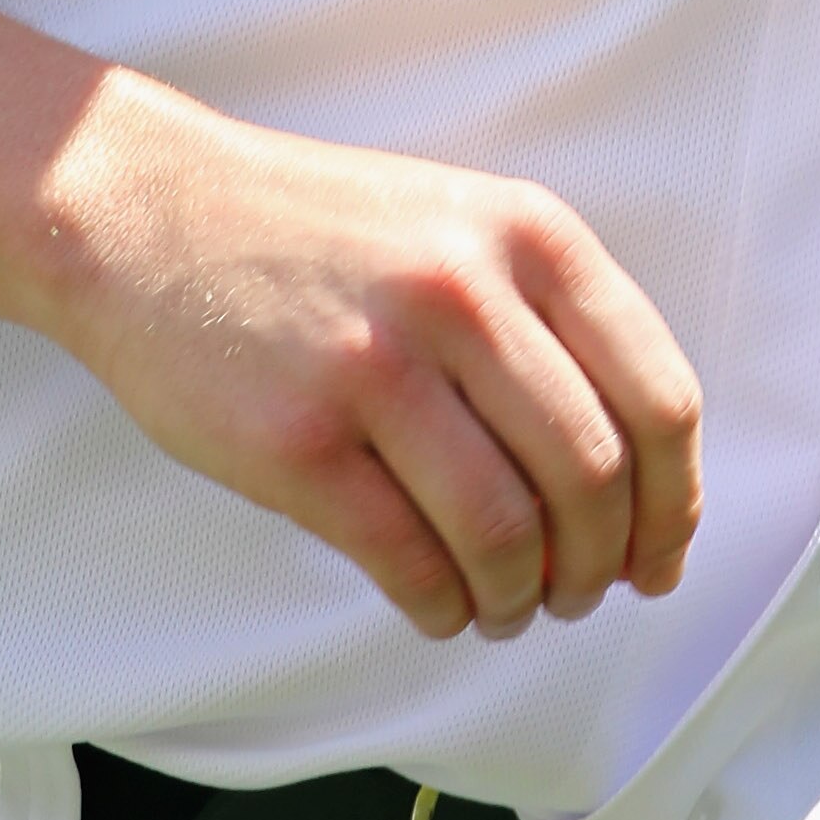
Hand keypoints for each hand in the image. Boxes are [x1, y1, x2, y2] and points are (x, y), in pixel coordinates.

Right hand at [39, 67, 704, 648]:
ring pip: (507, 534)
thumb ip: (548, 324)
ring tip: (502, 606)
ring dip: (518, 598)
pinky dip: (443, 608)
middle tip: (576, 595)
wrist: (148, 210)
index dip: (672, 503)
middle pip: (592, 478)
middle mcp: (465, 292)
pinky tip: (437, 605)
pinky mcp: (298, 440)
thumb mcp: (459, 224)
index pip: (656, 397)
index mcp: (527, 235)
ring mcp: (378, 366)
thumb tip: (634, 486)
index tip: (657, 556)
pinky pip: (409, 562)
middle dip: (598, 565)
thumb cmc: (315, 234)